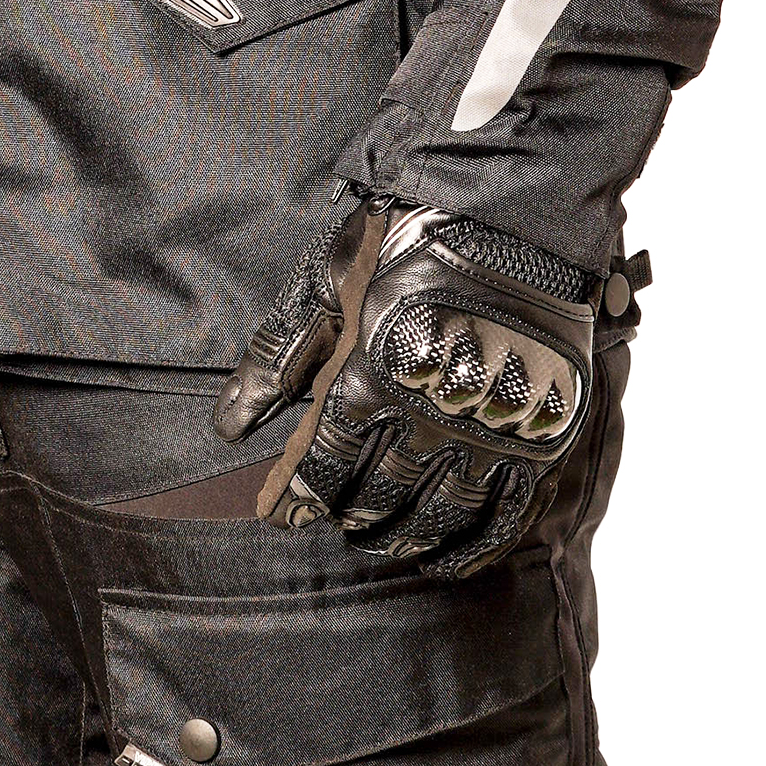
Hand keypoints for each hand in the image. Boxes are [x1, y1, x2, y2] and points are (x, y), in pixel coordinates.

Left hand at [216, 193, 599, 574]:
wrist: (518, 208)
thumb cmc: (413, 231)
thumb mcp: (330, 279)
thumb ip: (280, 354)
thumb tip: (229, 424)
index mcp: (366, 381)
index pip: (318, 470)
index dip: (293, 499)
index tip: (278, 512)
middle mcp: (424, 420)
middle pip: (373, 498)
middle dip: (344, 516)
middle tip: (333, 520)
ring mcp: (485, 434)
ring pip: (432, 517)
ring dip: (398, 536)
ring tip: (378, 537)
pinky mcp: (536, 437)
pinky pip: (500, 517)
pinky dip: (467, 548)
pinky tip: (444, 557)